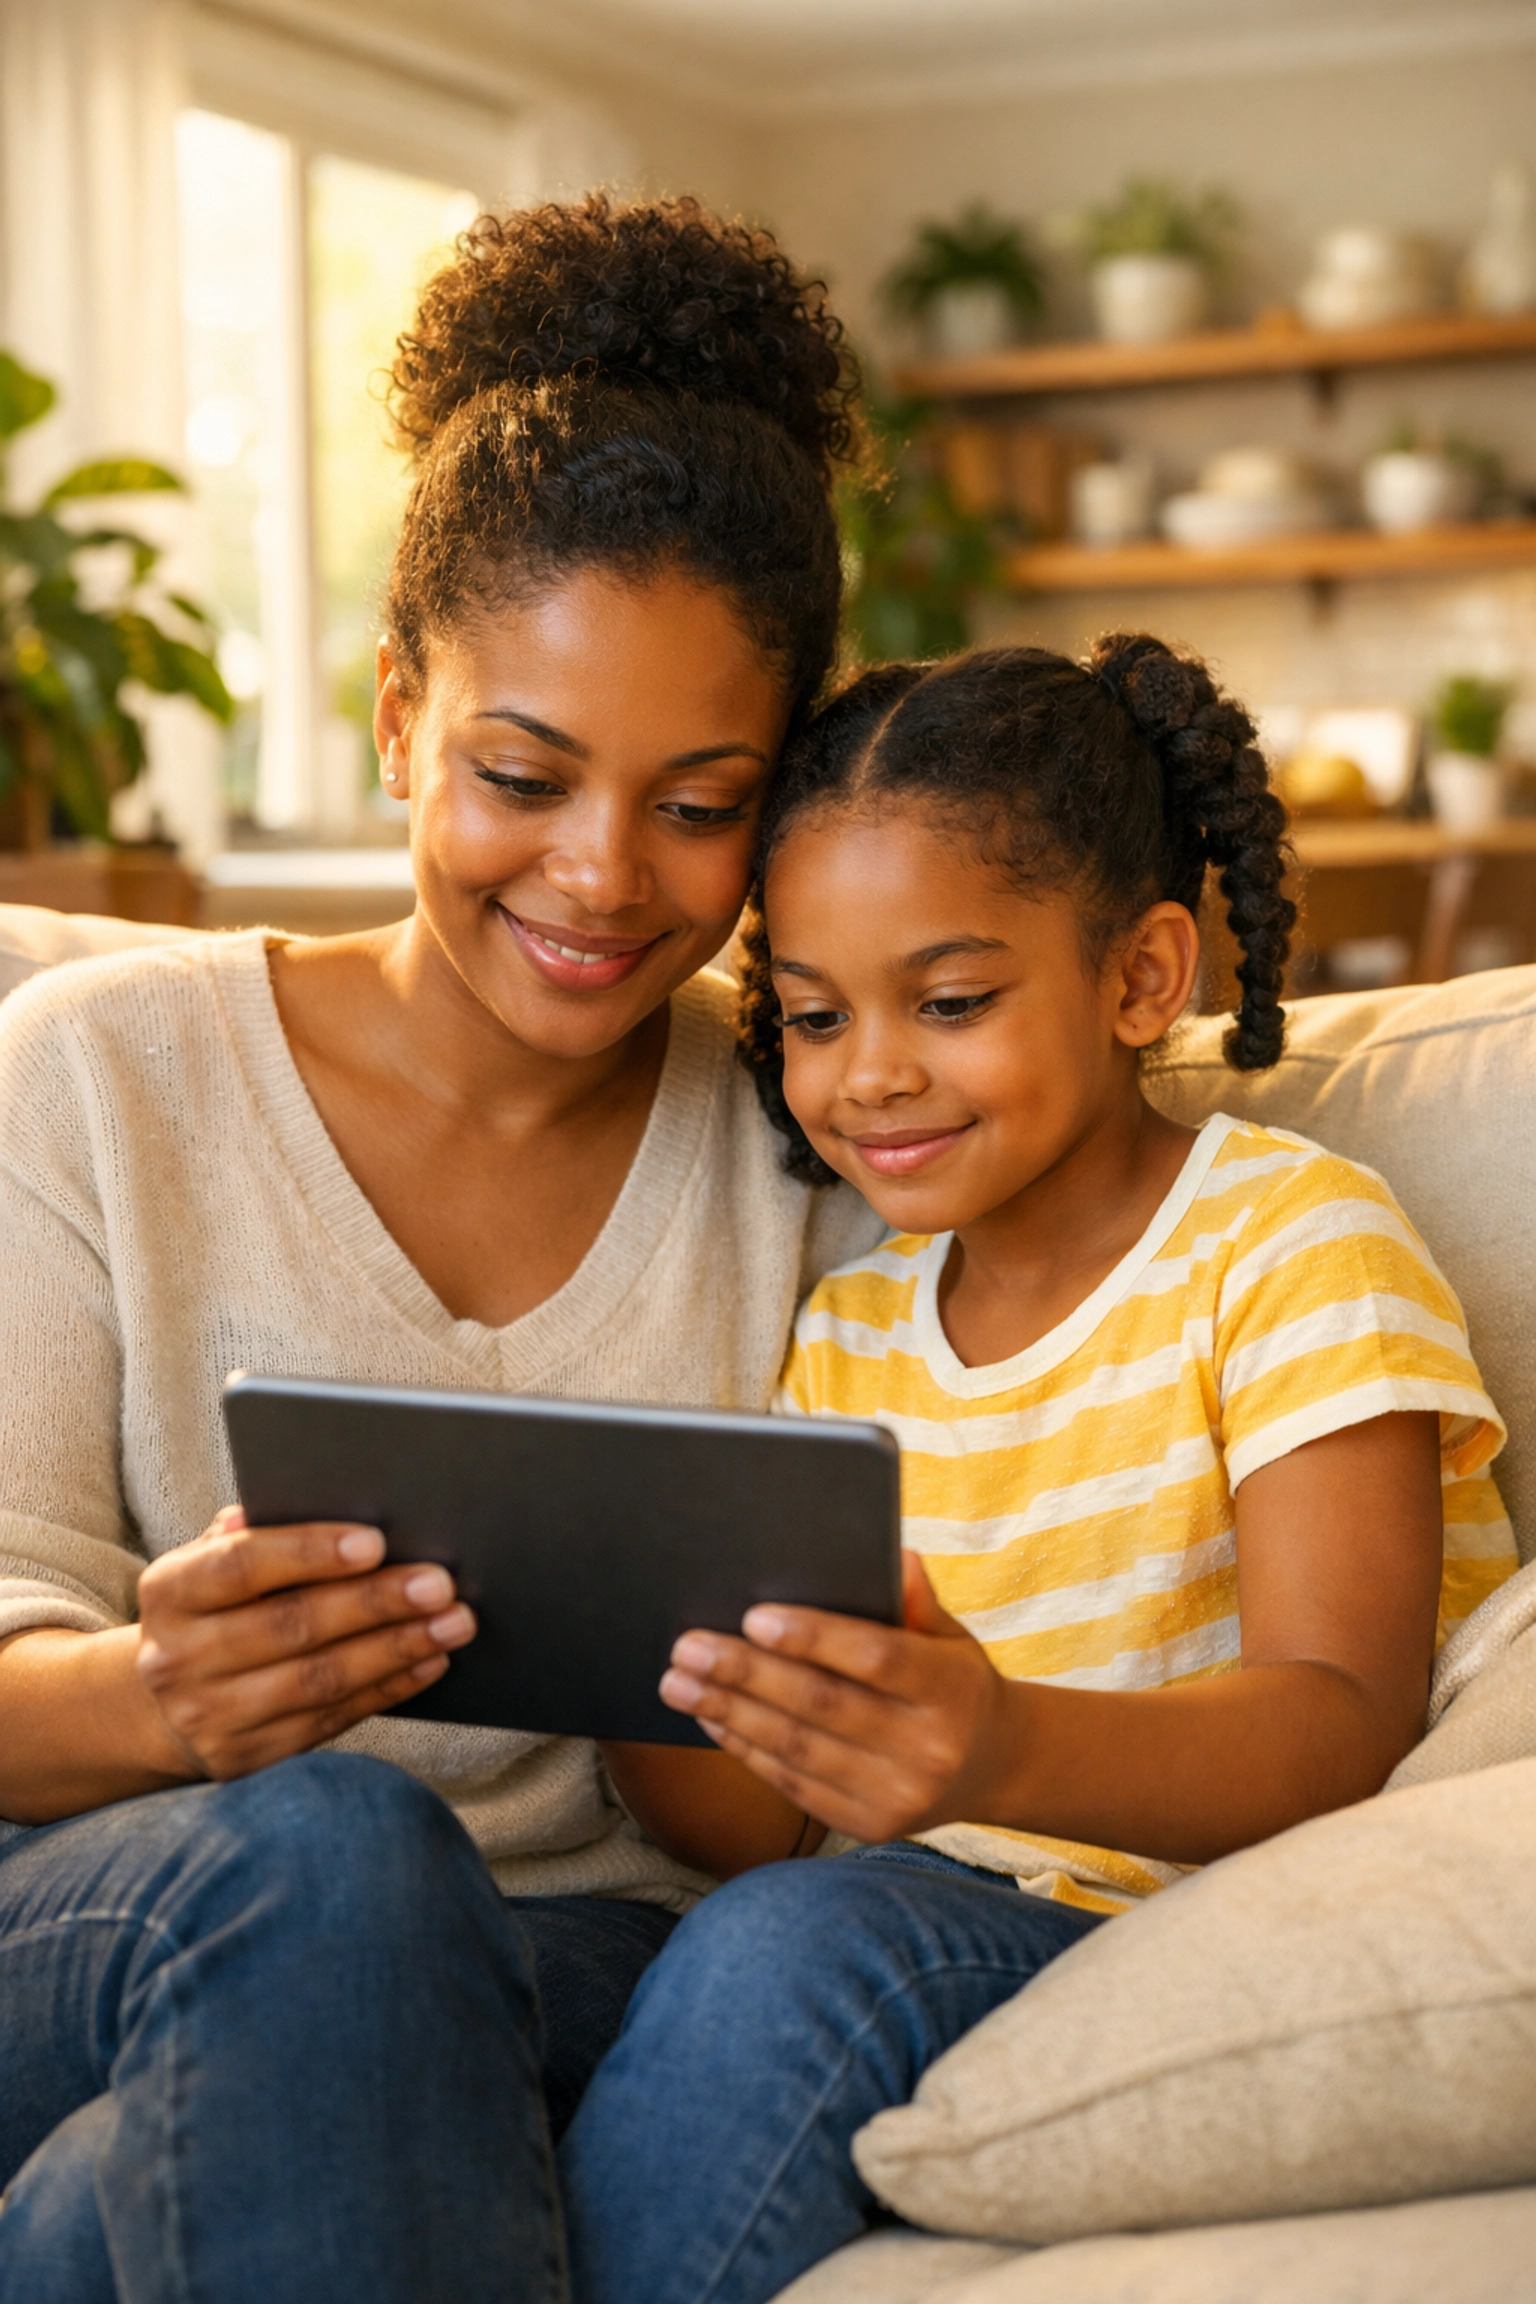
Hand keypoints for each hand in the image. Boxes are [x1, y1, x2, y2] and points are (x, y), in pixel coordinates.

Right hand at [135, 1507, 475, 1780]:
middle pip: (291, 1626)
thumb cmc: (213, 1608)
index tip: (375, 1541)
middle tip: (439, 1583)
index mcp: (170, 1591)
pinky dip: (389, 1688)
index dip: (309, 1552)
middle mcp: (179, 1658)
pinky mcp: (247, 1758)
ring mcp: (210, 1715)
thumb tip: (329, 1499)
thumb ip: (258, 1532)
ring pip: (319, 1679)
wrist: (164, 1706)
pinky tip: (431, 1661)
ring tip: (454, 1623)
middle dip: (374, 1602)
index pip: (242, 1565)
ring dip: (396, 1649)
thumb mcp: (211, 1563)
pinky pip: (331, 1719)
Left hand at [658, 1553, 1017, 1844]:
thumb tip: (893, 1556)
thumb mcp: (952, 1636)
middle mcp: (928, 1748)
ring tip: (679, 1681)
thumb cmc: (955, 1682)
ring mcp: (897, 1795)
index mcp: (952, 1689)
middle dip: (747, 1673)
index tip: (753, 1617)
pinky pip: (793, 1782)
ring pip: (797, 1748)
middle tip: (689, 1646)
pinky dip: (745, 1748)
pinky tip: (711, 1716)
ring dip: (730, 1711)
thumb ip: (918, 1601)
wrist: (993, 1767)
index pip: (877, 1658)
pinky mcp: (868, 1826)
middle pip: (823, 1705)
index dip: (815, 1637)